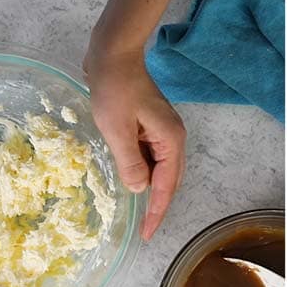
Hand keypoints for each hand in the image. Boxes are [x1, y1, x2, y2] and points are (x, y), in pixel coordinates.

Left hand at [83, 42, 185, 240]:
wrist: (113, 52)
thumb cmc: (114, 87)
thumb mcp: (117, 129)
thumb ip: (130, 162)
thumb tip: (140, 189)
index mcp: (170, 140)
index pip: (165, 186)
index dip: (156, 212)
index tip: (147, 234)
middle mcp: (173, 138)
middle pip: (169, 181)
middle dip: (157, 206)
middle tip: (144, 229)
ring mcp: (162, 132)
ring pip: (160, 170)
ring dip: (150, 189)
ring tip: (137, 211)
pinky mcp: (150, 126)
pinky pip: (151, 157)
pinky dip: (143, 171)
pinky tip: (130, 179)